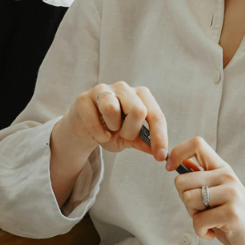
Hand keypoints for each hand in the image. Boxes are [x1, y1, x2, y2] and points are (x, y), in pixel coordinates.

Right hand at [48, 82, 167, 206]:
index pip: (155, 115)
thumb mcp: (130, 138)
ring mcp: (102, 90)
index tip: (160, 156)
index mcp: (140, 95)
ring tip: (110, 129)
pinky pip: (94, 120)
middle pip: (138, 110)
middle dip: (132, 131)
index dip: (160, 137)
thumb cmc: (111, 130)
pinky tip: (98, 133)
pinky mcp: (84, 98)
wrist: (85, 128)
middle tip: (124, 136)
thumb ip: (144, 142)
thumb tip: (161, 153)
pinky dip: (98, 134)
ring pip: (112, 109)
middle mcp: (123, 88)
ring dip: (113, 127)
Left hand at [168, 137, 244, 244]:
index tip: (170, 168)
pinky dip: (201, 232)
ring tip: (212, 222)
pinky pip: (198, 221)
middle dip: (185, 200)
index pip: (197, 144)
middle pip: (181, 180)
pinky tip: (215, 233)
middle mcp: (227, 176)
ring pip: (188, 199)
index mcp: (223, 169)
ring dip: (194, 217)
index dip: (177, 153)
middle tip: (203, 212)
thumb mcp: (219, 195)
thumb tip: (179, 163)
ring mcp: (231, 193)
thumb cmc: (236, 220)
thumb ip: (202, 180)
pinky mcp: (232, 213)